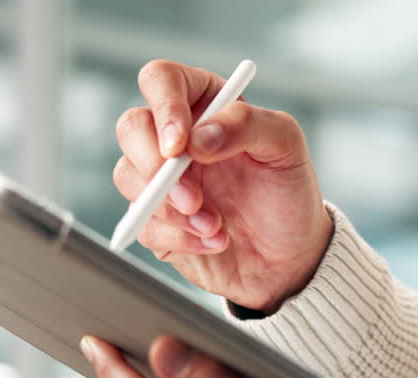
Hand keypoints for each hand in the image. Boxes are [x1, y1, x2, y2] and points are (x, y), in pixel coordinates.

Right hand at [113, 60, 333, 312]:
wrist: (288, 257)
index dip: (164, 107)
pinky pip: (142, 223)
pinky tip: (213, 241)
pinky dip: (179, 238)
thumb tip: (198, 136)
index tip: (180, 146)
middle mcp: (177, 137)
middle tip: (192, 198)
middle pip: (131, 128)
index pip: (162, 80)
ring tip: (215, 226)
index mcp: (206, 104)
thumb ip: (246, 125)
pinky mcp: (154, 219)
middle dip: (156, 168)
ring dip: (172, 210)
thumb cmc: (288, 194)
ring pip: (129, 178)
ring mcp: (160, 178)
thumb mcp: (286, 147)